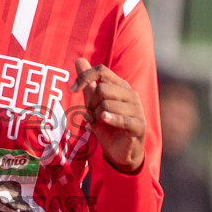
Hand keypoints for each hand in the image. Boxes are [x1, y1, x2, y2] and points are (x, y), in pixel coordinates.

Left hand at [72, 57, 146, 173]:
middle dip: (91, 104)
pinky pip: (121, 119)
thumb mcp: (94, 103)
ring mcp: (137, 109)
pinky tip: (103, 121)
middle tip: (91, 115)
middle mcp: (131, 94)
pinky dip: (109, 120)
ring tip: (99, 123)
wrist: (121, 151)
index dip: (85, 77)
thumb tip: (79, 59)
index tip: (72, 89)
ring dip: (96, 117)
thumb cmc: (108, 125)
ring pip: (107, 105)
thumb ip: (88, 83)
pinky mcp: (139, 125)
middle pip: (102, 89)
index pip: (102, 70)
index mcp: (121, 85)